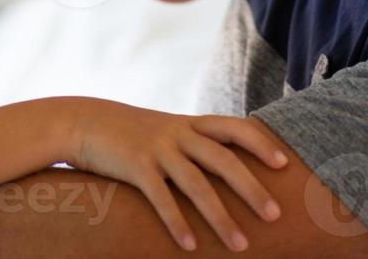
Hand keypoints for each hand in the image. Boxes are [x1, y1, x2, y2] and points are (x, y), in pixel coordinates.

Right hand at [65, 100, 287, 252]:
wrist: (83, 121)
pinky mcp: (136, 166)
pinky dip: (177, 223)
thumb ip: (192, 142)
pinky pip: (161, 198)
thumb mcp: (164, 129)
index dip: (261, 144)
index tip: (284, 165)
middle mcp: (178, 133)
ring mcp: (157, 149)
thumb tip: (222, 165)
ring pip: (197, 184)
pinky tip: (190, 245)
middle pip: (224, 160)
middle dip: (252, 188)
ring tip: (240, 246)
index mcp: (189, 123)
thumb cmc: (128, 132)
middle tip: (275, 215)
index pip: (235, 128)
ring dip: (221, 217)